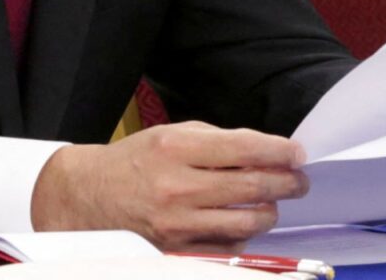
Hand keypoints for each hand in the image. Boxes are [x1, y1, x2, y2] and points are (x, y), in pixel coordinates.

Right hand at [30, 121, 306, 250]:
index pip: (244, 148)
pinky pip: (225, 248)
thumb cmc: (136, 161)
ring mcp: (176, 223)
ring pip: (244, 222)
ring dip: (269, 211)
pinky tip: (248, 224)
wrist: (87, 196)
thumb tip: (266, 151)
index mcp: (177, 148)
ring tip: (275, 202)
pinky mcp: (174, 250)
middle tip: (299, 181)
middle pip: (250, 186)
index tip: (298, 154)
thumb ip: (218, 142)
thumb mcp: (173, 134)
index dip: (279, 151)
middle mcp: (177, 186)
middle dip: (285, 183)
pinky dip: (244, 236)